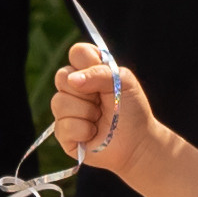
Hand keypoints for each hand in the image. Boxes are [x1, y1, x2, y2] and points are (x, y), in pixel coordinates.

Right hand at [50, 42, 158, 174]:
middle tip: (102, 101)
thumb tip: (72, 79)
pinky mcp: (63, 132)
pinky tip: (93, 133)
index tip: (103, 75)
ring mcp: (66, 110)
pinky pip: (63, 125)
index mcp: (88, 72)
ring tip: (100, 118)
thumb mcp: (123, 82)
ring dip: (87, 112)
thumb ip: (100, 73)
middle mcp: (73, 88)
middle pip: (62, 76)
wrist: (137, 143)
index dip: (86, 61)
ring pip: (59, 101)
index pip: (76, 53)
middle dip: (87, 91)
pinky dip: (84, 130)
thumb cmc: (132, 111)